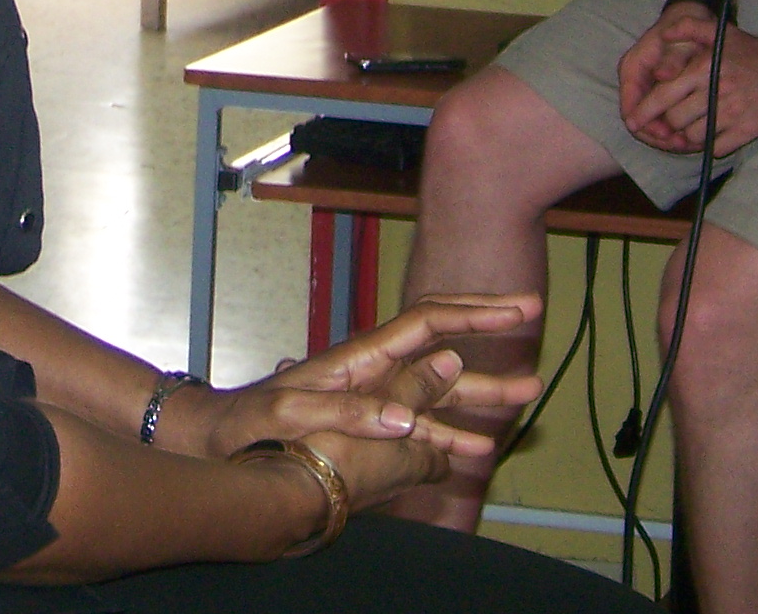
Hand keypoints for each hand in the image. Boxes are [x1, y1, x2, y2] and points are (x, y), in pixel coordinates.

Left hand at [161, 295, 542, 490]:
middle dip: (491, 344)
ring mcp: (372, 396)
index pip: (427, 323)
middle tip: (537, 338)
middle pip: (443, 349)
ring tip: (527, 395)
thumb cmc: (250, 424)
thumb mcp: (294, 415)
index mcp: (359, 357)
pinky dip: (452, 430)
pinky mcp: (367, 426)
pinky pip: (420, 424)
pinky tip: (476, 446)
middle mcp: (372, 370)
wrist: (220, 439)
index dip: (475, 315)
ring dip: (482, 393)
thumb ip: (352, 412)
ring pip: (439, 389)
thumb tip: (409, 416)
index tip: (518, 311)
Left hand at [618, 8, 757, 153]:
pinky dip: (710, 144)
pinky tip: (712, 133)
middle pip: (675, 119)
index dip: (645, 110)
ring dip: (687, 134)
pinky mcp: (748, 130)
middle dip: (667, 122)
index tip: (633, 120)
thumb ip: (688, 27)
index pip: (664, 95)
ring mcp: (732, 113)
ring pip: (693, 136)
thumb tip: (663, 33)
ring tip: (692, 125)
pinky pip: (717, 147)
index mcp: (704, 68)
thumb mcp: (720, 31)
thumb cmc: (752, 51)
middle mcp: (716, 92)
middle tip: (668, 121)